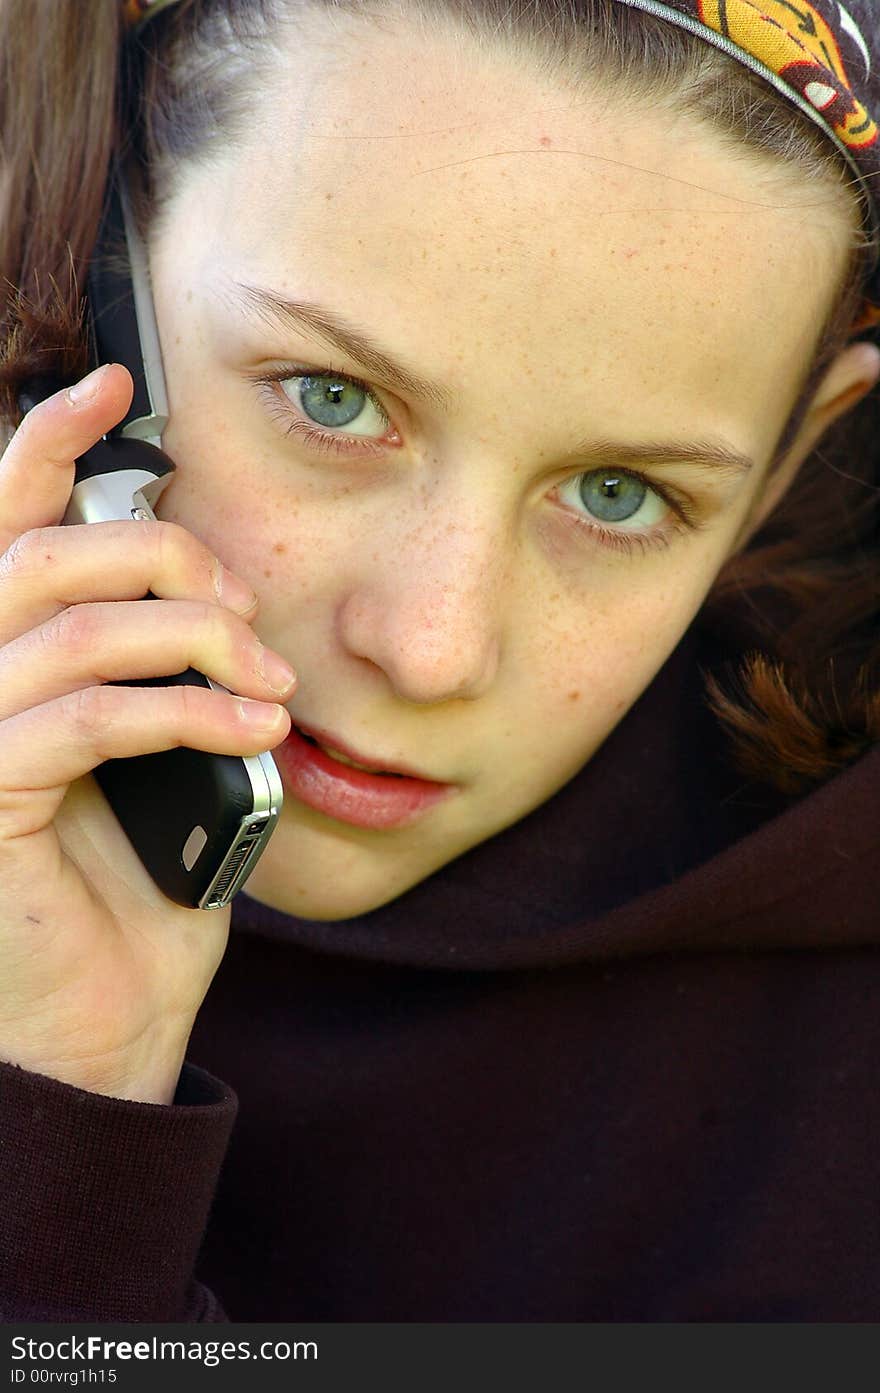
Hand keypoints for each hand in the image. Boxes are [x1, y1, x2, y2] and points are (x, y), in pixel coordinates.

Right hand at [0, 364, 293, 1101]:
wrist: (109, 1022)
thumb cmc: (138, 890)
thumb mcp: (159, 761)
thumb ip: (158, 675)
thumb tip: (215, 606)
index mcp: (5, 661)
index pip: (2, 522)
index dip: (47, 441)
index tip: (117, 382)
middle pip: (47, 553)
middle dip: (167, 558)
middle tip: (246, 616)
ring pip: (74, 623)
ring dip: (195, 639)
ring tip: (267, 685)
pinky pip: (90, 716)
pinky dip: (186, 711)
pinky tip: (251, 732)